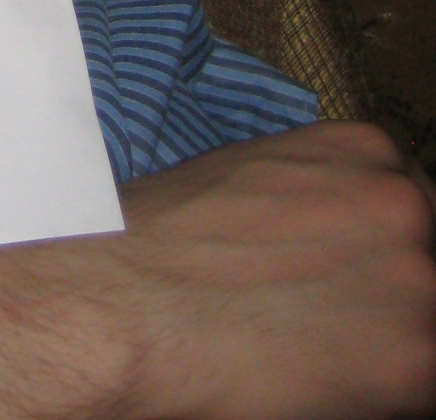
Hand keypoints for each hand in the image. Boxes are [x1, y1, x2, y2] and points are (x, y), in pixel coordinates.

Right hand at [0, 122, 435, 419]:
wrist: (129, 303)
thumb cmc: (166, 242)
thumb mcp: (251, 181)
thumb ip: (317, 197)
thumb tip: (337, 244)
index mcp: (361, 148)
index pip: (409, 204)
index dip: (378, 250)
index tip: (354, 277)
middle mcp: (404, 200)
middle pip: (424, 251)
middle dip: (388, 288)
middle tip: (330, 319)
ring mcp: (418, 276)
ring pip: (427, 317)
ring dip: (390, 337)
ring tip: (322, 351)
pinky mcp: (418, 355)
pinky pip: (423, 378)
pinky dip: (384, 387)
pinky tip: (328, 380)